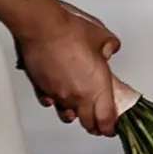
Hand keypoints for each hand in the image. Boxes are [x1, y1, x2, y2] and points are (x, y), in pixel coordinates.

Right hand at [17, 2, 120, 136]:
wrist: (42, 26)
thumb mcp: (101, 35)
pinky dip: (53, 101)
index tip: (111, 127)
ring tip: (76, 111)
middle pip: (88, 122)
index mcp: (97, 86)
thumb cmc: (69, 30)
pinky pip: (49, 102)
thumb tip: (109, 50)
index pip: (106, 119)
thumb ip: (109, 47)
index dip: (109, 127)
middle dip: (94, 125)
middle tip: (98, 123)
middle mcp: (78, 95)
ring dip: (73, 115)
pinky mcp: (41, 88)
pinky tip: (55, 96)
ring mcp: (58, 93)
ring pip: (67, 115)